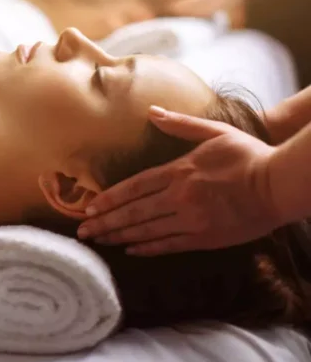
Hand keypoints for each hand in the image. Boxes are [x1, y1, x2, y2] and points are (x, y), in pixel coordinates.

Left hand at [76, 107, 280, 255]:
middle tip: (83, 231)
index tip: (89, 207)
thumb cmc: (248, 155)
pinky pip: (169, 245)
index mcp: (179, 171)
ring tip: (99, 241)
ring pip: (146, 231)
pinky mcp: (205, 237)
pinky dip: (147, 248)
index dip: (109, 198)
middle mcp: (180, 197)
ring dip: (119, 236)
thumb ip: (180, 124)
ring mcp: (192, 219)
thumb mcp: (214, 131)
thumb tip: (152, 111)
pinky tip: (131, 250)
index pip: (134, 187)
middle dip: (105, 222)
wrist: (279, 184)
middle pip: (133, 212)